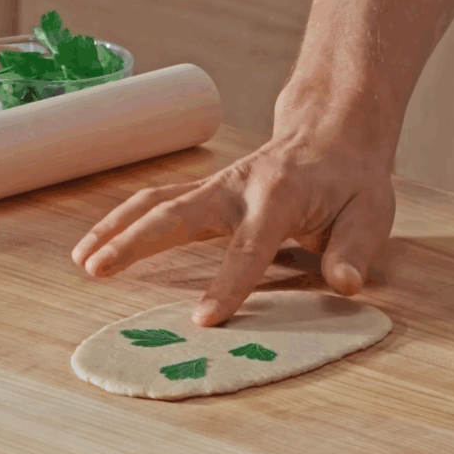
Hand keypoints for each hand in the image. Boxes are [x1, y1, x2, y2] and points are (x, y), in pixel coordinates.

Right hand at [71, 89, 397, 326]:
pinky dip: (123, 221)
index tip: (205, 321)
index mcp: (280, 196)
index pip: (250, 247)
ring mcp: (216, 186)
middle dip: (135, 243)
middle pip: (176, 213)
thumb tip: (345, 284)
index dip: (228, 284)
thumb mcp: (371, 213)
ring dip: (115, 229)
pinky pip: (156, 202)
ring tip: (82, 261)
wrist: (334, 132)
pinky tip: (97, 244)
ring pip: (155, 202)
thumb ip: (354, 250)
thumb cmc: (352, 179)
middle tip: (97, 270)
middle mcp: (238, 187)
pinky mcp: (204, 191)